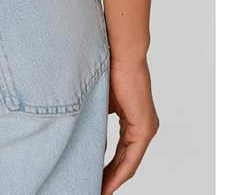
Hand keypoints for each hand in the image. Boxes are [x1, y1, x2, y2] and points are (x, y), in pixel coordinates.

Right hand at [102, 54, 158, 193]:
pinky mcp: (145, 127)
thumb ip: (96, 121)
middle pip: (126, 162)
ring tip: (99, 190)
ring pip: (129, 162)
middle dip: (110, 178)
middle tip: (95, 189)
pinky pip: (131, 157)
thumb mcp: (99, 102)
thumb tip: (86, 140)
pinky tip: (108, 182)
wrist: (119, 51)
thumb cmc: (107, 67)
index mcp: (133, 120)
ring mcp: (146, 128)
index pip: (122, 153)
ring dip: (113, 178)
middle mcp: (144, 127)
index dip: (109, 169)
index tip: (95, 179)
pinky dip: (119, 171)